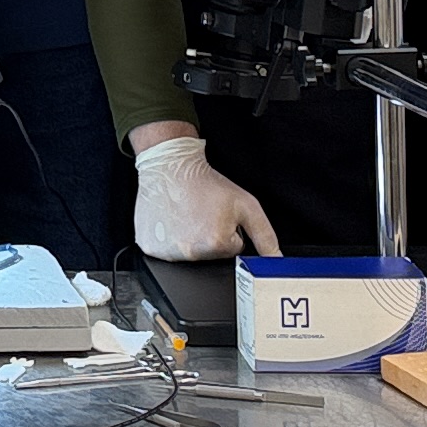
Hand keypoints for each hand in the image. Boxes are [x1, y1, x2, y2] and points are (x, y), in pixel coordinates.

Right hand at [131, 133, 279, 260]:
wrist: (170, 166)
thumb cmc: (205, 182)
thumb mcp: (246, 204)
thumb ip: (265, 236)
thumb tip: (276, 260)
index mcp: (216, 244)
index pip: (233, 250)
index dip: (229, 230)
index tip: (218, 215)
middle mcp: (191, 253)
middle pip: (212, 255)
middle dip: (211, 237)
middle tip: (203, 214)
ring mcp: (168, 253)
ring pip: (190, 254)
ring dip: (190, 238)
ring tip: (187, 215)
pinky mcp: (150, 248)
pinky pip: (166, 252)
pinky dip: (169, 239)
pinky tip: (172, 221)